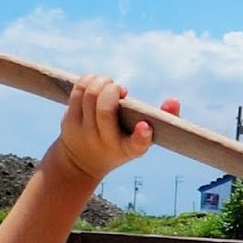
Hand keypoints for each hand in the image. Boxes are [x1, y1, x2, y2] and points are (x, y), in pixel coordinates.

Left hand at [52, 75, 175, 185]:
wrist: (82, 162)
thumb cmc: (120, 143)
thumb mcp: (141, 137)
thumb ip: (162, 119)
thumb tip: (173, 101)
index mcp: (127, 149)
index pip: (136, 145)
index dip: (142, 135)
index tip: (145, 126)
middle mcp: (104, 142)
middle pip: (105, 109)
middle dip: (112, 90)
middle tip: (118, 90)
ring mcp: (84, 132)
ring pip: (90, 95)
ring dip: (101, 82)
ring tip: (107, 85)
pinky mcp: (69, 122)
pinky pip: (78, 92)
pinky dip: (88, 80)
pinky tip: (95, 83)